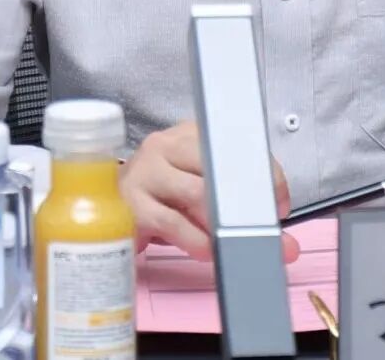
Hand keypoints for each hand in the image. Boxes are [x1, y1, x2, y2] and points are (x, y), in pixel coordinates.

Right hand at [118, 120, 299, 261]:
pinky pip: (171, 221)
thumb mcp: (196, 188)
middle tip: (268, 232)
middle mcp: (166, 145)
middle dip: (249, 203)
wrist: (100, 207)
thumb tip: (284, 241)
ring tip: (241, 244)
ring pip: (197, 193)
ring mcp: (146, 171)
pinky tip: (208, 251)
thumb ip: (233, 201)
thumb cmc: (160, 198)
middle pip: (218, 166)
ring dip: (224, 224)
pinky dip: (194, 238)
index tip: (281, 204)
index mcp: (189, 134)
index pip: (236, 145)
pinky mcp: (131, 202)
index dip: (266, 174)